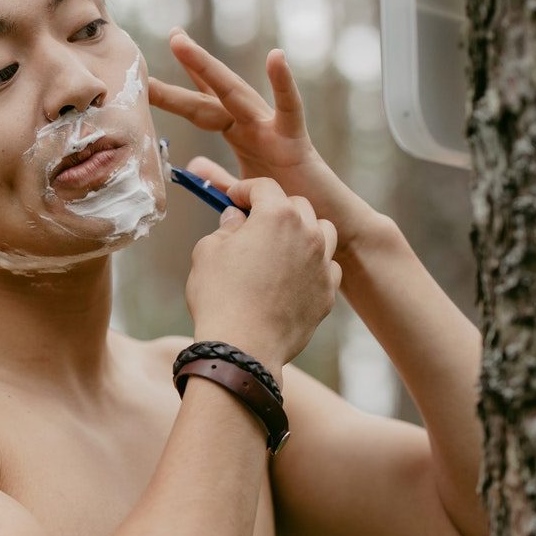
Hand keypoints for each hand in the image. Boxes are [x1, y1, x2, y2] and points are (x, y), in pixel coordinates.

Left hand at [149, 29, 380, 259]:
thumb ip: (218, 178)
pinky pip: (290, 109)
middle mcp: (254, 126)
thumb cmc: (288, 207)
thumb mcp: (243, 191)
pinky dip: (284, 83)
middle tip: (171, 36)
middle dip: (188, 68)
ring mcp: (273, 129)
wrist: (325, 226)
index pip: (204, 108)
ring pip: (235, 93)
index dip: (178, 90)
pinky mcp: (295, 141)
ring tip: (181, 44)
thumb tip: (193, 166)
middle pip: (211, 96)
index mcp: (240, 137)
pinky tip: (276, 57)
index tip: (150, 73)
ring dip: (205, 68)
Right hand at [186, 178, 341, 376]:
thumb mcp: (208, 252)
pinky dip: (313, 265)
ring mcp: (322, 264)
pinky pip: (327, 267)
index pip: (264, 187)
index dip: (245, 189)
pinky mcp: (328, 292)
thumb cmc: (220, 297)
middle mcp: (307, 234)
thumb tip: (237, 218)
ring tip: (282, 246)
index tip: (233, 198)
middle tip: (255, 223)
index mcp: (277, 216)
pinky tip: (293, 276)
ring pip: (322, 232)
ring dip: (304, 232)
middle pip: (297, 206)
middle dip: (276, 209)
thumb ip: (226, 227)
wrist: (243, 348)